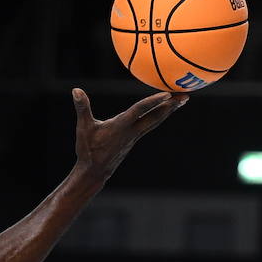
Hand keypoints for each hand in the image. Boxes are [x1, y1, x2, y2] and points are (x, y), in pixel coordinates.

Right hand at [73, 89, 187, 178]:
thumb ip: (82, 108)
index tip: (167, 94)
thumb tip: (76, 90)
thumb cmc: (88, 149)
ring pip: (155, 121)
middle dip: (171, 106)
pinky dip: (159, 115)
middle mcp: (132, 131)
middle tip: (185, 96)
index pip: (139, 110)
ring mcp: (134, 136)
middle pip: (155, 116)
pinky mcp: (134, 139)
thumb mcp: (83, 127)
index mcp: (121, 126)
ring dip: (169, 110)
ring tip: (181, 101)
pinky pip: (150, 124)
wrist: (95, 171)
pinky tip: (164, 111)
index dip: (153, 102)